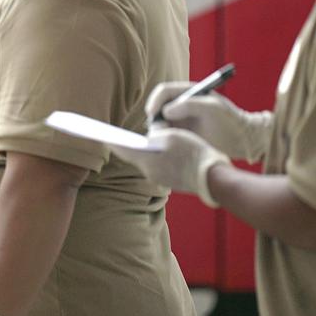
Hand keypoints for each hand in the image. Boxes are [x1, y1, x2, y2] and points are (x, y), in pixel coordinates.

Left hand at [108, 127, 230, 207]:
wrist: (213, 179)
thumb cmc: (194, 153)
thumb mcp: (173, 136)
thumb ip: (155, 134)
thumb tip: (148, 135)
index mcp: (147, 161)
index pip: (123, 149)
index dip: (112, 140)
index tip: (101, 134)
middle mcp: (149, 172)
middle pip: (134, 155)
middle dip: (129, 144)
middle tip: (118, 135)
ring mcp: (159, 179)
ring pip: (146, 160)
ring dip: (145, 150)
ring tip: (143, 140)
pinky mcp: (169, 181)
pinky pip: (157, 166)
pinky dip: (156, 157)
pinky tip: (162, 150)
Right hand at [146, 81, 272, 161]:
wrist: (243, 141)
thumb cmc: (230, 120)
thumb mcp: (213, 108)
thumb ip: (189, 105)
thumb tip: (166, 111)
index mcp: (188, 93)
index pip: (164, 91)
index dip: (155, 100)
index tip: (152, 112)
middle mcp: (181, 106)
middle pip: (158, 108)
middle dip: (154, 119)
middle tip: (158, 132)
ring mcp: (180, 121)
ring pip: (160, 124)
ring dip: (159, 132)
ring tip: (168, 142)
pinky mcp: (182, 136)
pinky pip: (166, 137)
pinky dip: (164, 142)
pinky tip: (172, 148)